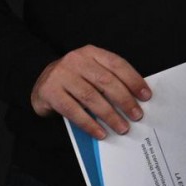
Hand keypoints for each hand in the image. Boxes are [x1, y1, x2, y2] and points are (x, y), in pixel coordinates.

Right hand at [30, 45, 150, 139]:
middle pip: (105, 81)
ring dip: (109, 115)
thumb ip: (108, 79)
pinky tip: (100, 133)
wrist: (40, 83)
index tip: (146, 95)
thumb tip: (135, 98)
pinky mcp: (50, 92)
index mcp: (91, 52)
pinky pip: (73, 111)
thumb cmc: (73, 80)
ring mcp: (61, 75)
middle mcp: (76, 60)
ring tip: (122, 127)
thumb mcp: (90, 72)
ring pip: (91, 97)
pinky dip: (89, 123)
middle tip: (137, 115)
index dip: (133, 80)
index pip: (117, 64)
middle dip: (124, 100)